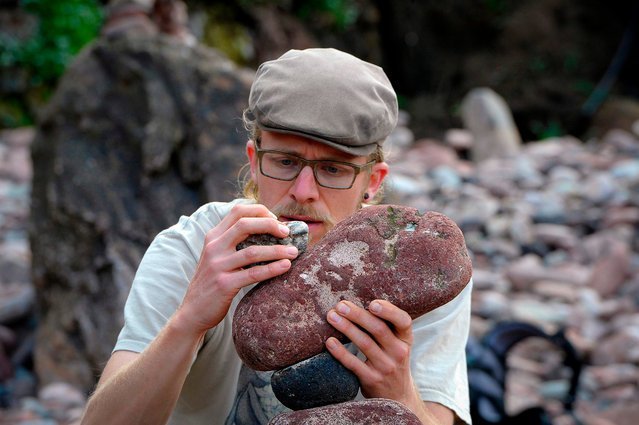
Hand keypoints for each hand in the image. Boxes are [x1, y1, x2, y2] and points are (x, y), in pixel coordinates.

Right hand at [175, 204, 298, 335]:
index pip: (237, 211)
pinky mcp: (224, 284)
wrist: (192, 311)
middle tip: (287, 233)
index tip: (276, 220)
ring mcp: (218, 266)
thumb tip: (268, 230)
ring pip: (253, 251)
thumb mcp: (217, 256)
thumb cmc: (212, 281)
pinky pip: (253, 274)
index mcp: (213, 236)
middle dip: (270, 225)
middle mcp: (214, 247)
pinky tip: (285, 266)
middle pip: (245, 225)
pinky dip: (272, 268)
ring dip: (277, 250)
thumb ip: (233, 242)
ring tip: (294, 251)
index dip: (259, 211)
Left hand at [325, 299, 417, 402]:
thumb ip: (385, 326)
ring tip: (332, 316)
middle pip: (378, 329)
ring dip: (346, 328)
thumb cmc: (392, 361)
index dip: (389, 311)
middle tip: (341, 305)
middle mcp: (399, 352)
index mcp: (406, 339)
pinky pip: (353, 364)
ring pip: (365, 343)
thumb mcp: (397, 344)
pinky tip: (329, 341)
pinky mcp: (372, 380)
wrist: (398, 397)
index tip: (372, 303)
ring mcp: (386, 367)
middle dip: (358, 315)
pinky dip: (340, 352)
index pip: (403, 321)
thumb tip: (356, 301)